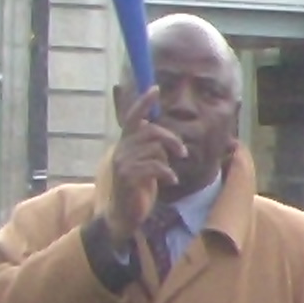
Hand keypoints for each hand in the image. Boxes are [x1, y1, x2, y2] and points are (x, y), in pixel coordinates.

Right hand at [101, 88, 185, 240]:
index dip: (144, 103)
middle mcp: (122, 149)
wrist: (124, 214)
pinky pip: (154, 166)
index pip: (133, 117)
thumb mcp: (147, 164)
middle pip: (150, 131)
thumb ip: (153, 150)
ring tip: (170, 174)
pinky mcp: (128, 177)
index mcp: (126, 144)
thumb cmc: (138, 188)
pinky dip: (167, 174)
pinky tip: (171, 182)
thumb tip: (170, 141)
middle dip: (170, 139)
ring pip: (154, 149)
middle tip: (181, 152)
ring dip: (168, 161)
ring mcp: (123, 162)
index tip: (154, 88)